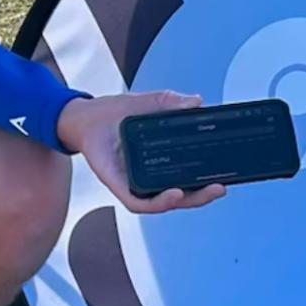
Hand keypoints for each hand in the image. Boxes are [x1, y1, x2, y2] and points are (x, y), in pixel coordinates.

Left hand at [56, 92, 226, 214]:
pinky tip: (175, 193)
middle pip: (181, 195)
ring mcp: (132, 182)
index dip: (205, 181)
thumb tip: (197, 102)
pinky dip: (158, 202)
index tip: (223, 177)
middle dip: (203, 196)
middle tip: (220, 188)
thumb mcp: (147, 102)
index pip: (187, 176)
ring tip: (202, 192)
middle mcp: (147, 176)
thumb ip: (171, 103)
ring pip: (162, 203)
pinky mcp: (117, 185)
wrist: (82, 116)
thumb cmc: (113, 113)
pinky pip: (139, 202)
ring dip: (186, 201)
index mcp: (159, 160)